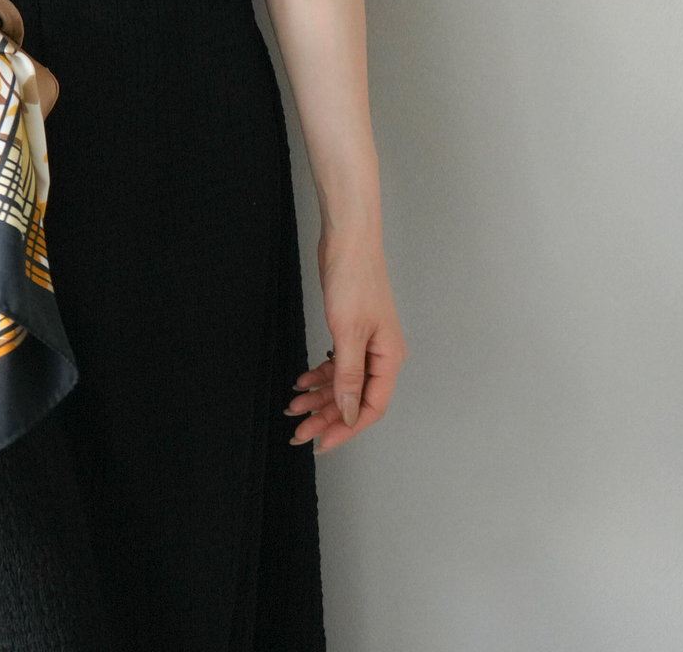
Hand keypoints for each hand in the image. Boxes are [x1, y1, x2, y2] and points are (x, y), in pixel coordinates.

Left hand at [285, 230, 407, 452]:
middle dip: (327, 416)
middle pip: (355, 398)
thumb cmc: (354, 279)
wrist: (347, 240)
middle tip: (300, 431)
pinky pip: (337, 364)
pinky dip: (319, 374)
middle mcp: (381, 355)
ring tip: (293, 407)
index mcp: (389, 358)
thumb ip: (348, 376)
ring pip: (343, 382)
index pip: (370, 407)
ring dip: (320, 397)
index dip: (346, 428)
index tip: (321, 442)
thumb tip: (350, 413)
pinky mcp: (351, 331)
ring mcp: (366, 343)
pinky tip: (301, 381)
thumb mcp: (348, 332)